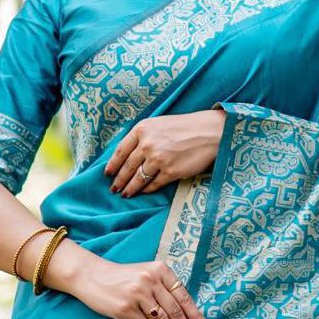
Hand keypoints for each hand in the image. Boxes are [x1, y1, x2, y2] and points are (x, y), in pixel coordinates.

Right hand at [73, 254, 212, 318]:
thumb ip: (164, 289)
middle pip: (176, 312)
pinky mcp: (125, 308)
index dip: (197, 317)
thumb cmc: (122, 278)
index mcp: (161, 270)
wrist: (91, 275)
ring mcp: (138, 294)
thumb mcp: (146, 275)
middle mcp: (151, 280)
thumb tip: (186, 317)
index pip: (184, 297)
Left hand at [105, 109, 225, 196]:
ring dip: (130, 189)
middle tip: (114, 189)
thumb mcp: (158, 124)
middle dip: (119, 181)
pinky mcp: (171, 171)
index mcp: (142, 129)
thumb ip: (143, 136)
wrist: (210, 132)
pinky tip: (143, 192)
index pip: (121, 151)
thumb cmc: (184, 127)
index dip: (113, 165)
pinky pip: (154, 184)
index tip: (108, 174)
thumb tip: (128, 156)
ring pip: (138, 179)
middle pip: (127, 167)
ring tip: (125, 194)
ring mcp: (159, 159)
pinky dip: (147, 190)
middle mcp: (148, 144)